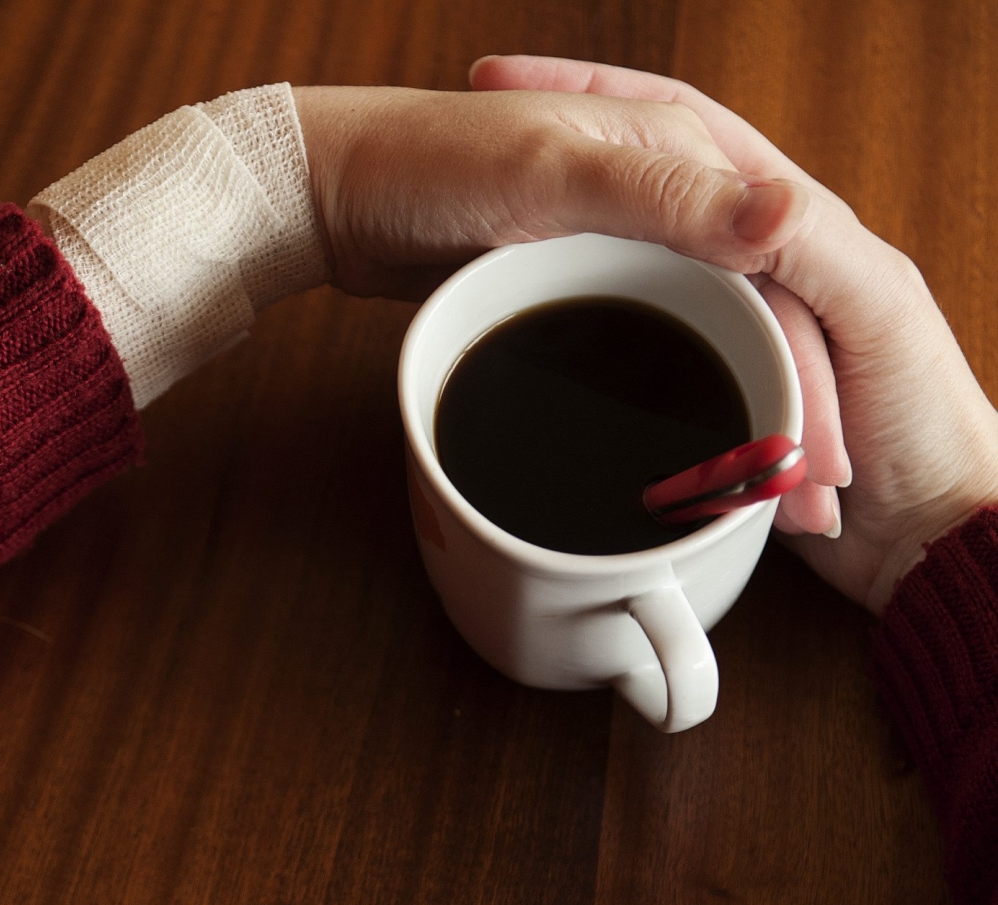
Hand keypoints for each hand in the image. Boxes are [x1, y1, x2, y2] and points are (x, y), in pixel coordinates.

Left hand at [292, 84, 845, 536]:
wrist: (334, 188)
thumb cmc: (426, 162)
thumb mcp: (551, 177)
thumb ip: (666, 197)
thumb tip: (787, 216)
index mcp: (682, 155)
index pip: (781, 272)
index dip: (808, 369)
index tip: (819, 462)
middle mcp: (664, 195)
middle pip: (754, 312)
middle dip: (785, 407)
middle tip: (804, 500)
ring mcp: (615, 240)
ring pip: (703, 335)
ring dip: (734, 413)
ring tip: (757, 496)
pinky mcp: (568, 277)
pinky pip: (635, 342)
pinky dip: (660, 402)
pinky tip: (676, 458)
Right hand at [466, 57, 997, 610]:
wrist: (939, 536)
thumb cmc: (932, 422)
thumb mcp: (876, 312)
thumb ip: (812, 246)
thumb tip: (750, 196)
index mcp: (802, 225)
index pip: (683, 134)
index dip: (593, 93)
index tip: (507, 79)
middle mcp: (763, 265)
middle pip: (642, 212)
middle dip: (554, 189)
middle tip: (470, 179)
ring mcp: (734, 331)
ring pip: (631, 284)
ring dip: (562, 277)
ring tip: (476, 261)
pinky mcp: (718, 395)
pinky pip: (641, 360)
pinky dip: (591, 356)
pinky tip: (534, 352)